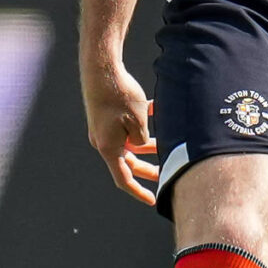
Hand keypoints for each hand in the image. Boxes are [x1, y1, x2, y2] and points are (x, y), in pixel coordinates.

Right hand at [83, 60, 158, 205]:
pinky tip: (155, 110)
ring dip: (147, 144)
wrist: (101, 68)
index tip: (152, 200)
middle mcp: (103, 140)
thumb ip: (142, 140)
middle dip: (147, 168)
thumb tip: (141, 145)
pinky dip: (140, 123)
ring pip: (129, 142)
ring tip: (167, 142)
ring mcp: (103, 127)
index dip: (138, 191)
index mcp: (108, 147)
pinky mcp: (106, 115)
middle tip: (166, 174)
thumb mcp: (138, 123)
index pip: (123, 178)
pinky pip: (125, 125)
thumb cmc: (119, 95)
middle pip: (127, 162)